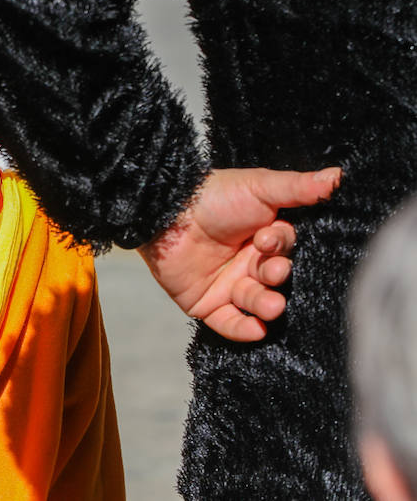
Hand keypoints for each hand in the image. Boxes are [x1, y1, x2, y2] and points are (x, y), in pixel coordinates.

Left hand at [139, 167, 341, 340]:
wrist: (163, 212)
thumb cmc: (212, 195)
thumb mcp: (259, 187)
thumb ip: (298, 187)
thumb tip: (340, 175)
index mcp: (262, 236)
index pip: (285, 249)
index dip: (281, 247)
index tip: (268, 238)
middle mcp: (247, 262)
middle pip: (274, 278)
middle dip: (276, 277)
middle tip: (272, 271)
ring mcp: (227, 283)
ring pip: (256, 302)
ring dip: (267, 305)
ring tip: (271, 305)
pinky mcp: (206, 303)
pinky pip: (229, 323)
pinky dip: (243, 328)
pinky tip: (256, 328)